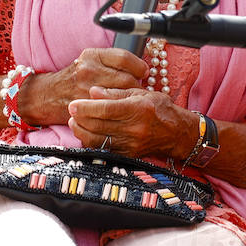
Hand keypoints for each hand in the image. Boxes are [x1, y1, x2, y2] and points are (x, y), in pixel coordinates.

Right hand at [23, 47, 147, 126]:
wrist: (48, 95)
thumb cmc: (75, 77)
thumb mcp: (90, 60)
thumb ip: (112, 60)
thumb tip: (142, 67)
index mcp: (92, 55)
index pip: (124, 58)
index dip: (139, 66)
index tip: (143, 72)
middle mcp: (89, 70)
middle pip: (126, 78)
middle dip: (136, 85)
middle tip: (137, 89)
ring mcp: (86, 90)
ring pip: (121, 95)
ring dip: (129, 98)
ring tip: (128, 99)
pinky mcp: (86, 107)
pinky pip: (112, 109)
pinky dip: (119, 109)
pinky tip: (120, 109)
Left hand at [67, 88, 195, 158]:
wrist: (176, 132)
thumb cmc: (159, 108)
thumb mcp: (141, 93)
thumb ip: (116, 92)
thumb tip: (93, 91)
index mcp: (139, 109)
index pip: (106, 109)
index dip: (87, 107)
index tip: (73, 103)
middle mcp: (135, 128)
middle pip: (99, 125)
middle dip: (80, 118)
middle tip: (70, 110)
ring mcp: (131, 144)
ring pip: (98, 140)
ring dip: (82, 131)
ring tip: (73, 122)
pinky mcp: (128, 154)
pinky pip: (104, 150)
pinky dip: (91, 142)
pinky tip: (85, 133)